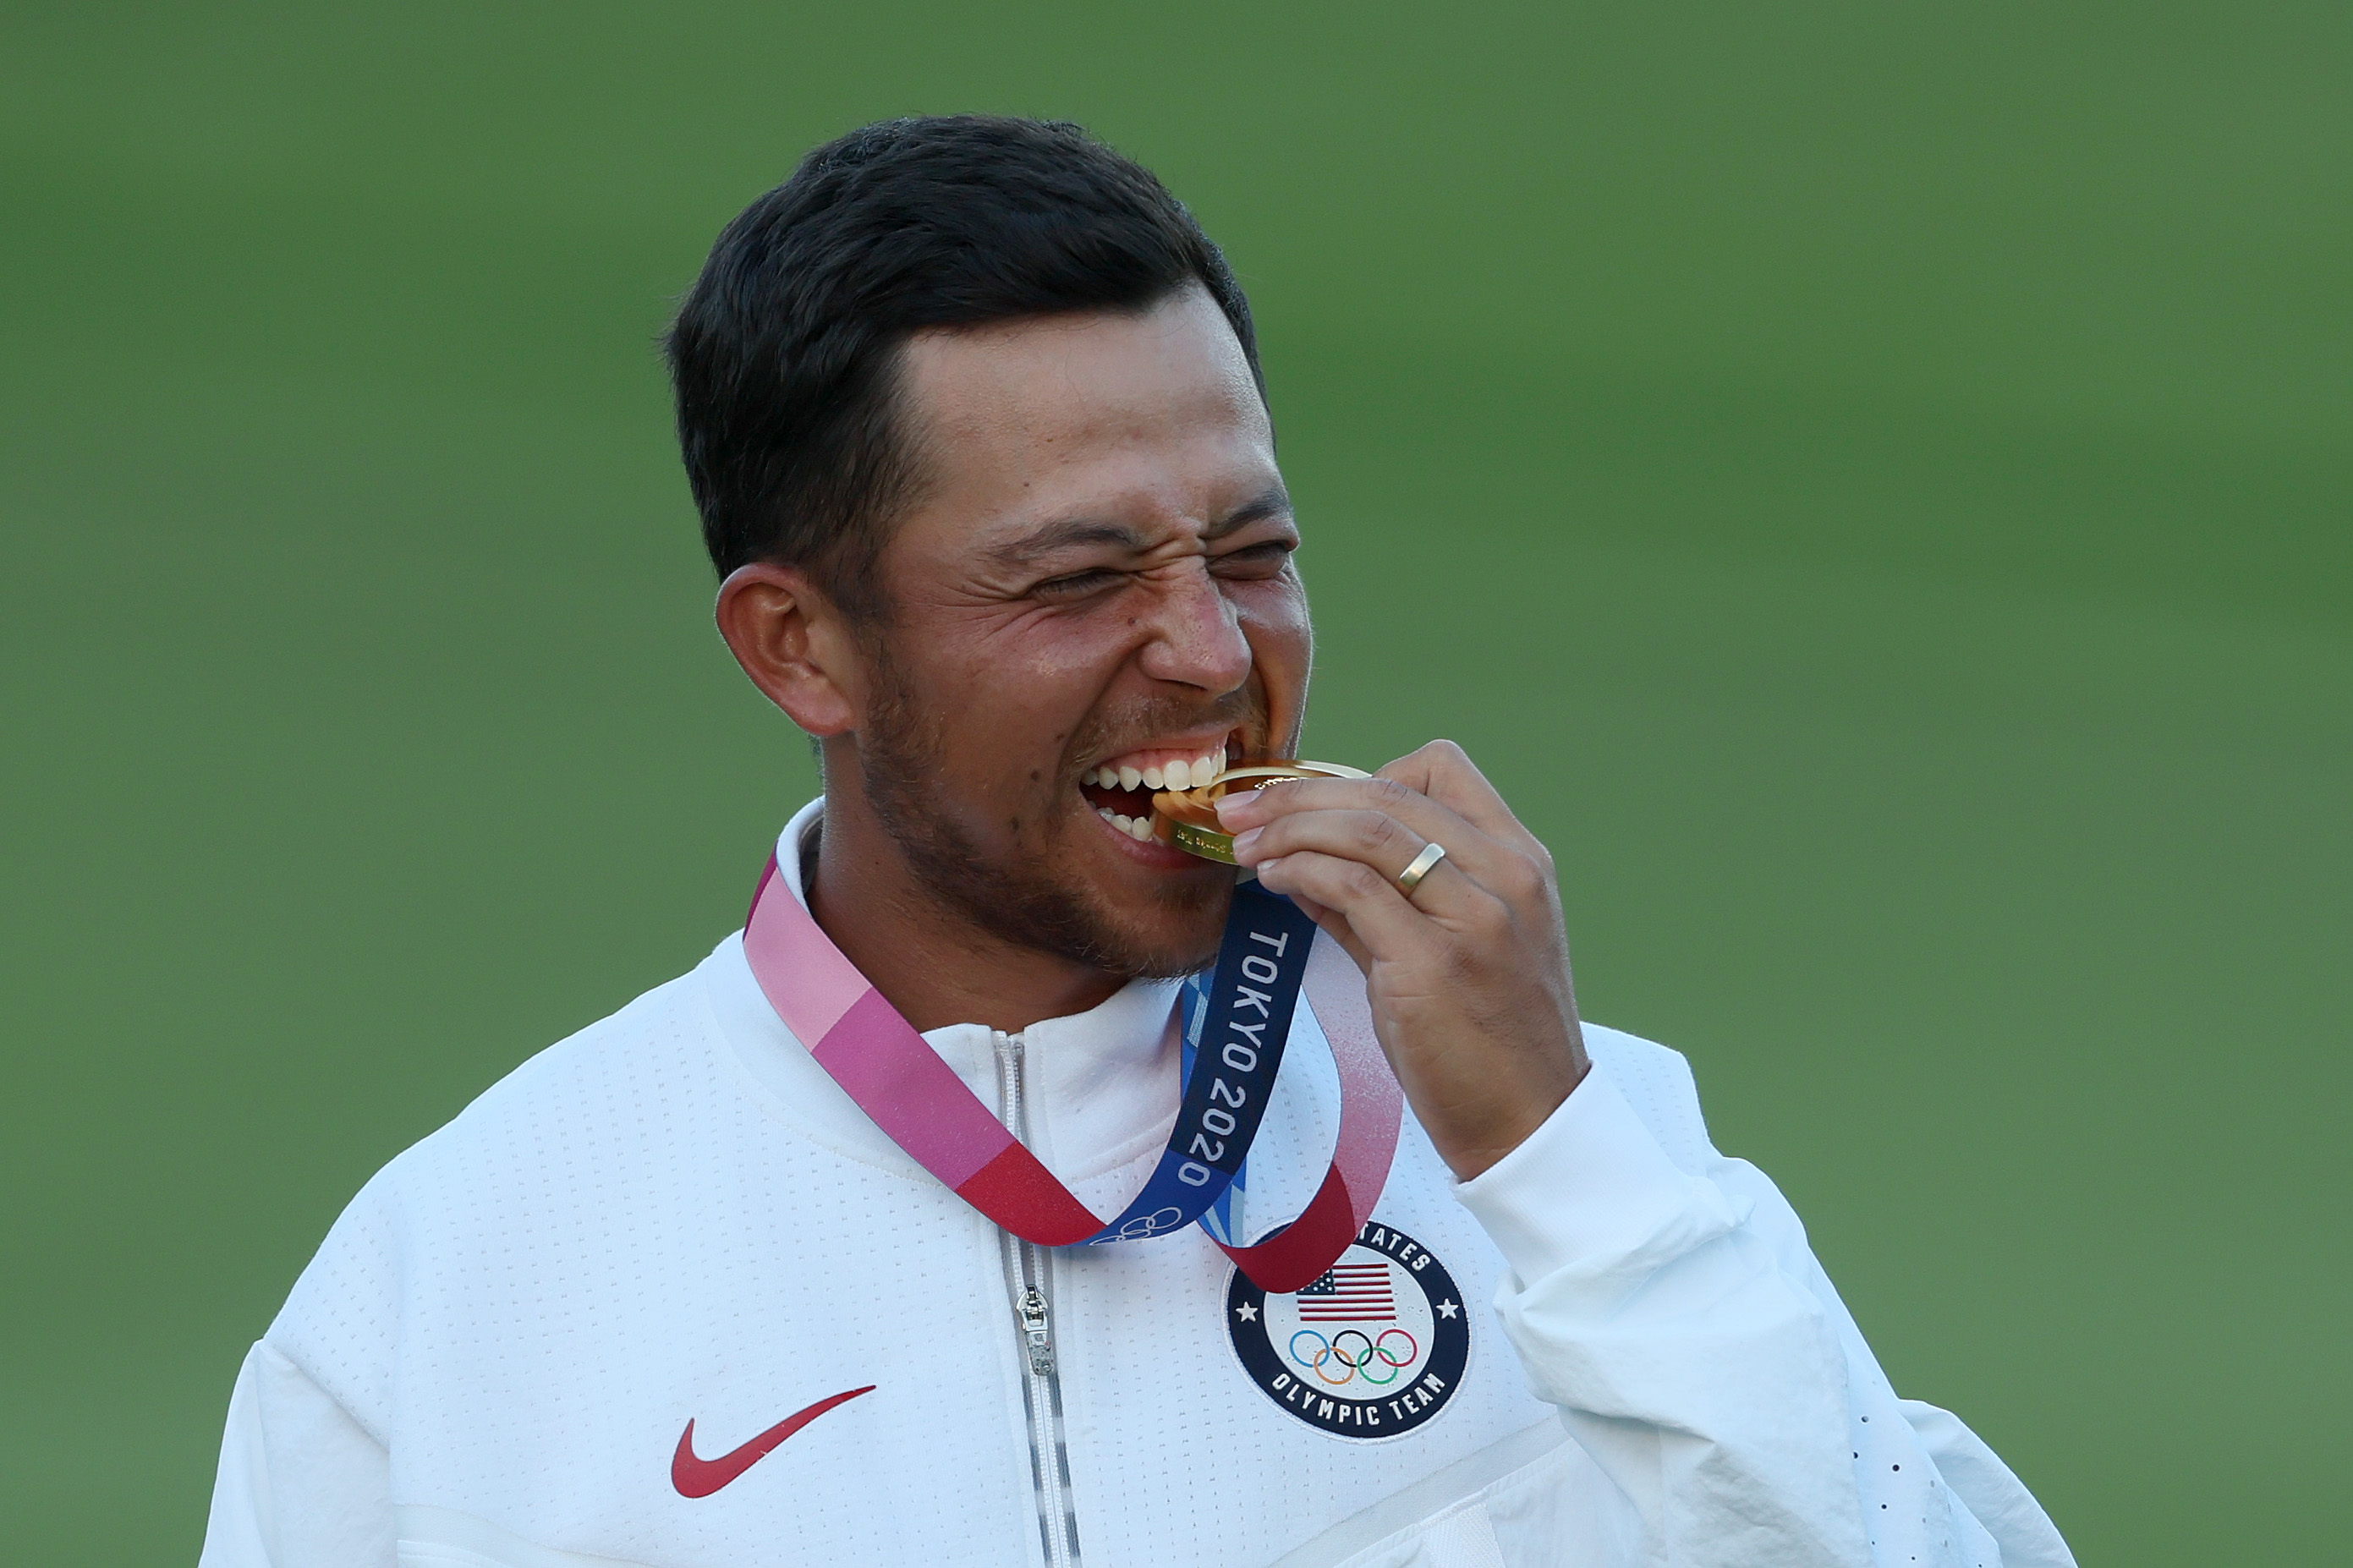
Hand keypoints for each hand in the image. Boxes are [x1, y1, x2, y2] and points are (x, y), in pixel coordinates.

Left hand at [1216, 741, 1588, 1178]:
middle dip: (1299, 793)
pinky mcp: (1433, 964)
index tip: (1309, 802)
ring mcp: (1474, 918)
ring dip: (1290, 827)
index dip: (1363, 774)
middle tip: (1241, 809)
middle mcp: (1506, 876)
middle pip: (1390, 792)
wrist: (1533, 1125)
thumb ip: (1384, 901)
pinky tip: (1274, 881)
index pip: (1441, 767)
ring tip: (1246, 845)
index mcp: (1520, 861)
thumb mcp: (1457, 949)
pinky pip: (1351, 887)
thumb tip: (1303, 863)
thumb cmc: (1492, 1044)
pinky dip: (1300, 870)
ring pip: (1368, 829)